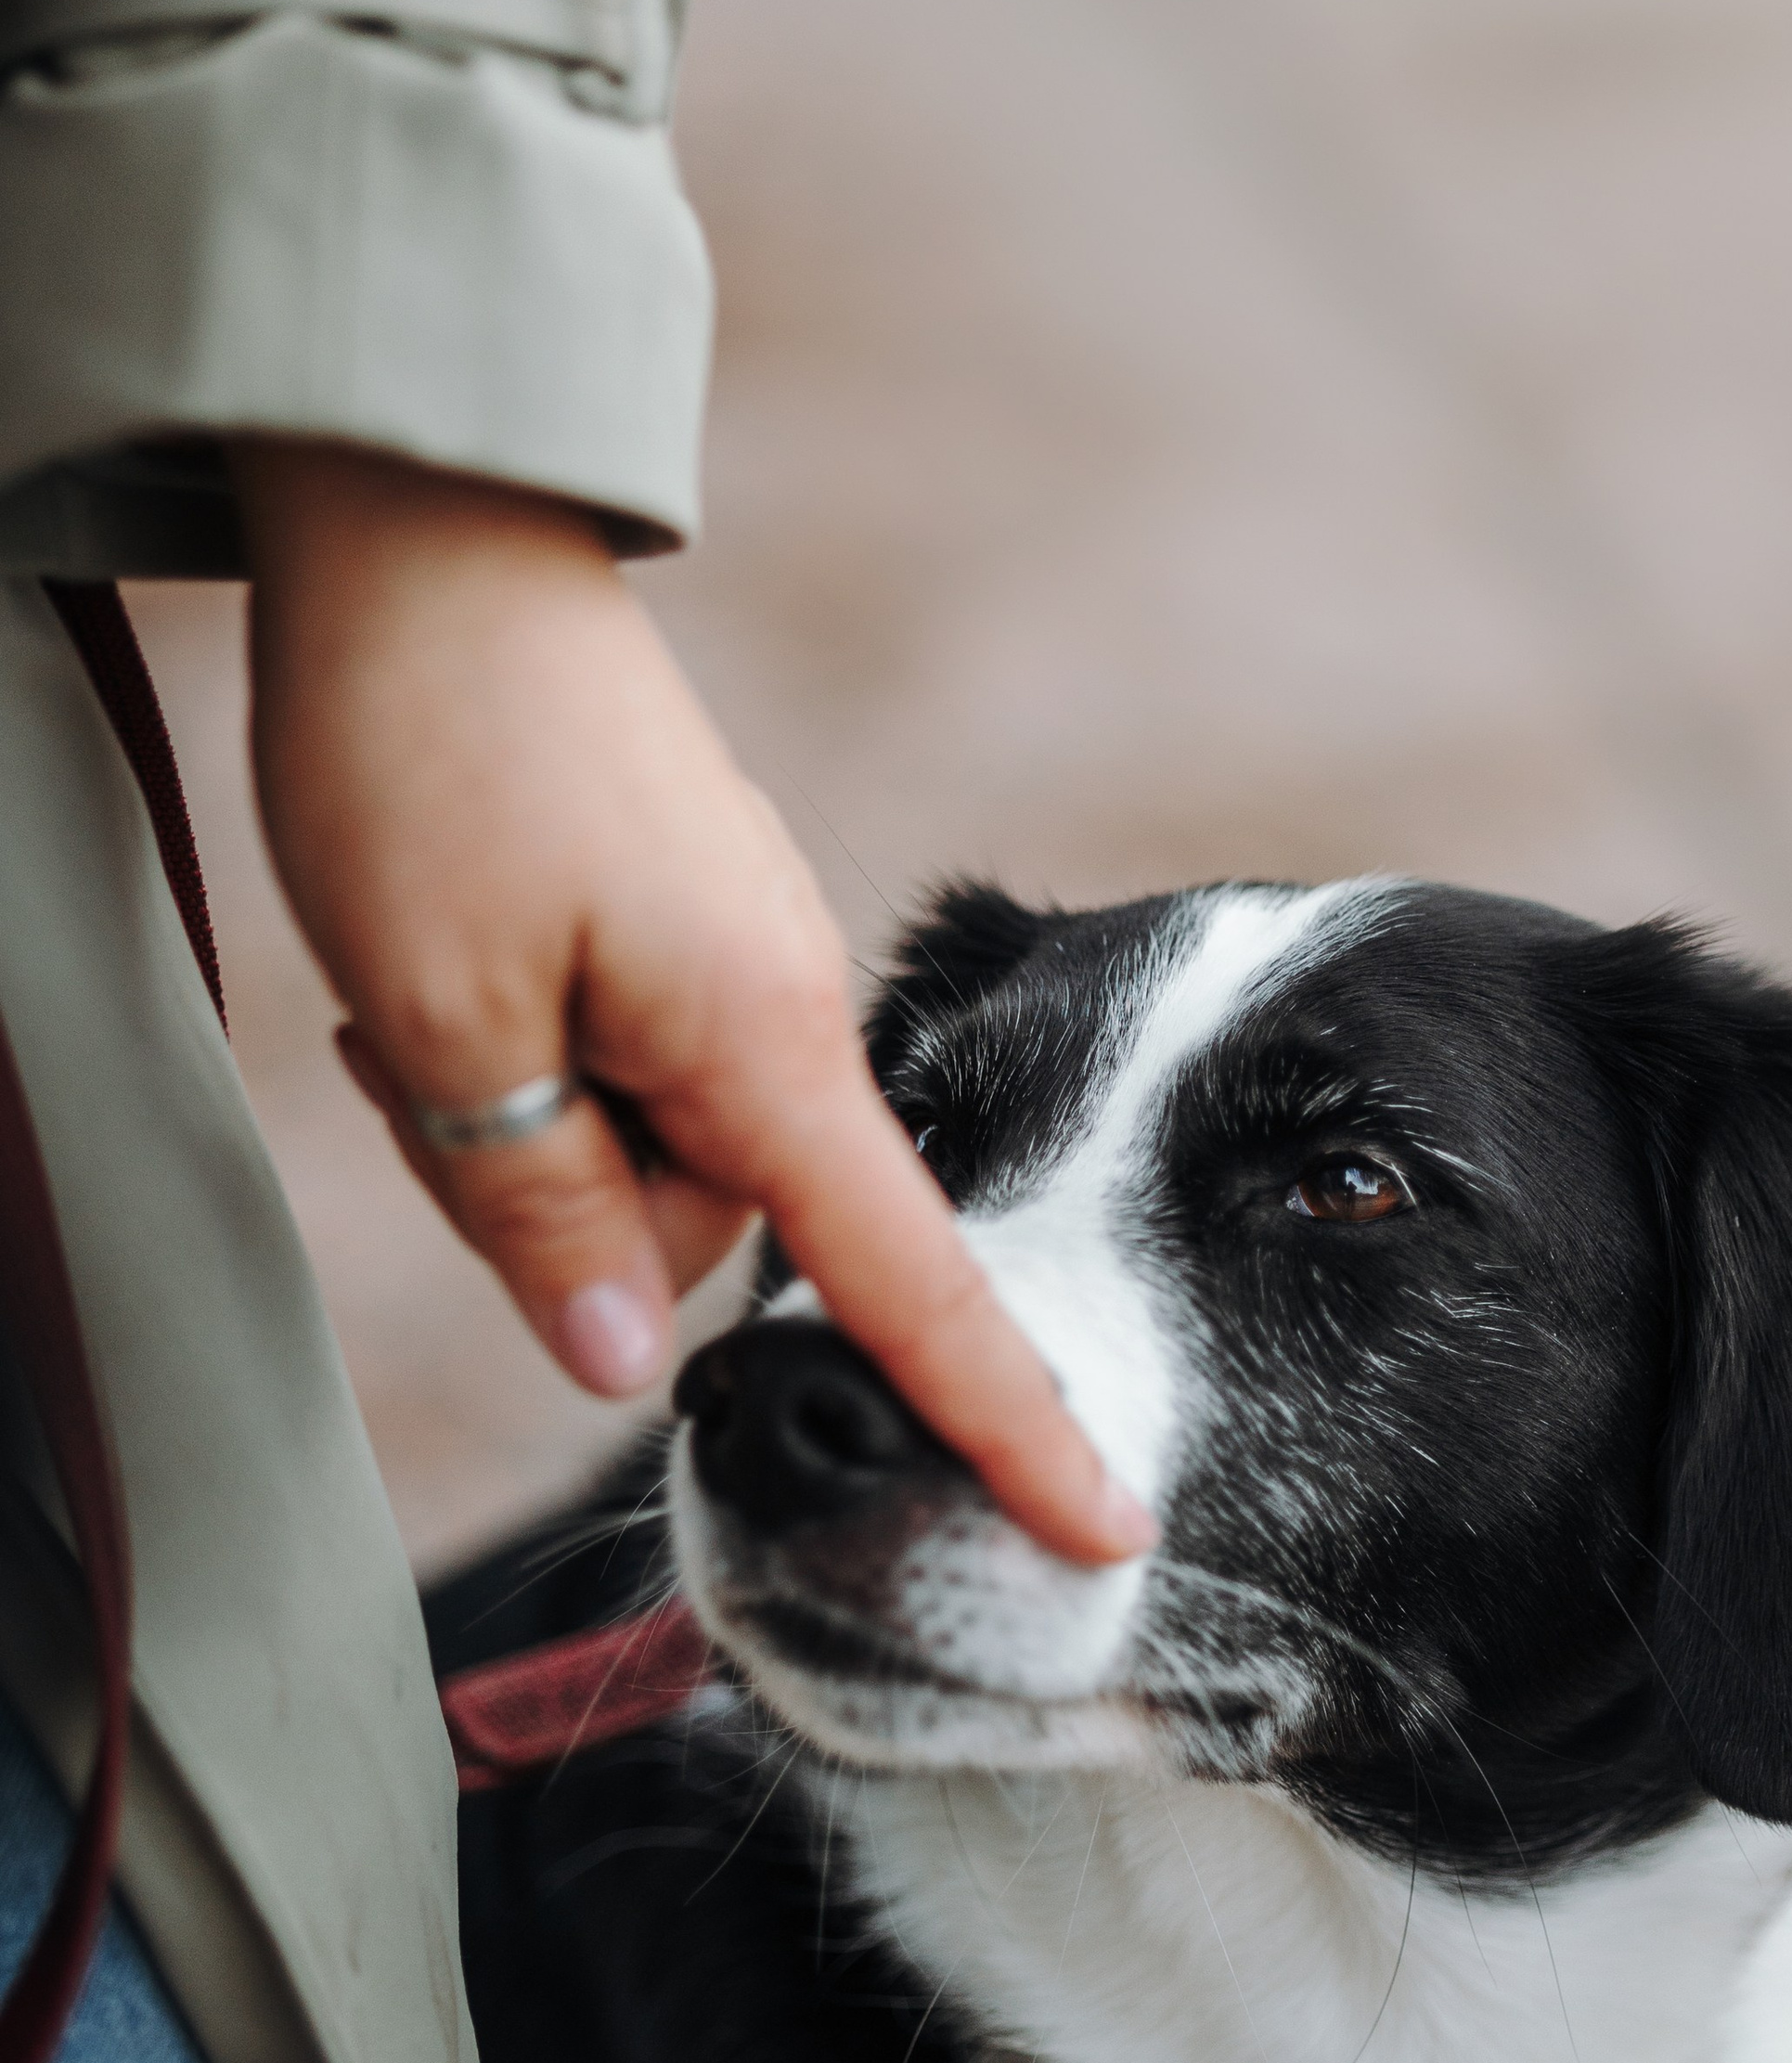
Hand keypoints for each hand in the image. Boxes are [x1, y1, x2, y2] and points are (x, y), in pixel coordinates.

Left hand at [233, 440, 1152, 1565]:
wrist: (428, 535)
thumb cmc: (431, 757)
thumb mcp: (445, 1025)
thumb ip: (543, 1218)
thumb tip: (633, 1383)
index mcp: (768, 1045)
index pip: (921, 1285)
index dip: (1008, 1420)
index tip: (1104, 1528)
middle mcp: (790, 1012)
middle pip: (709, 1227)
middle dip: (564, 1205)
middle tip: (423, 1073)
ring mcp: (747, 967)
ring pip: (647, 1153)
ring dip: (521, 1118)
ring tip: (416, 1000)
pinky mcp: (696, 933)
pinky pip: (627, 1066)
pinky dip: (528, 1055)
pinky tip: (447, 969)